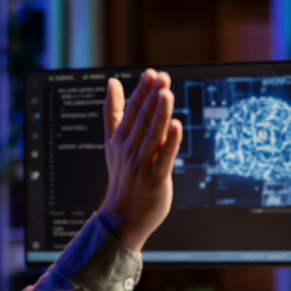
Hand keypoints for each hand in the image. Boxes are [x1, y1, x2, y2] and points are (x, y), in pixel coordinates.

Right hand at [97, 69, 182, 252]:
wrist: (123, 216)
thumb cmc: (122, 176)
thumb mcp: (112, 141)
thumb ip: (113, 111)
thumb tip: (112, 82)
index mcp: (121, 138)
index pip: (132, 110)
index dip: (142, 91)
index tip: (151, 74)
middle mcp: (130, 149)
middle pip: (142, 119)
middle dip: (152, 97)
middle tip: (162, 78)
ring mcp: (143, 164)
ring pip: (153, 135)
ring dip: (160, 114)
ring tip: (166, 94)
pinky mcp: (156, 179)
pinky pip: (165, 158)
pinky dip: (171, 142)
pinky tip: (178, 127)